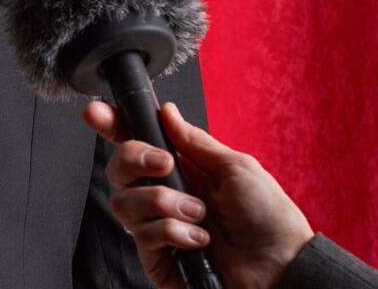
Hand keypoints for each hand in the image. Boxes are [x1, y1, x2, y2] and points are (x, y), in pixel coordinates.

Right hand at [85, 100, 313, 288]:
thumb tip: (166, 112)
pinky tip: (200, 240)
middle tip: (164, 163)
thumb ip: (195, 141)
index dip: (112, 126)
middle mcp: (163, 195)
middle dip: (134, 158)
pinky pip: (144, 235)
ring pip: (124, 201)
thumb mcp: (235, 167)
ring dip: (164, 203)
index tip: (97, 113)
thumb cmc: (268, 216)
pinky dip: (173, 232)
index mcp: (181, 169)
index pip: (136, 143)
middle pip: (117, 168)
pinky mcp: (157, 258)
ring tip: (200, 215)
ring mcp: (157, 227)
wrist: (280, 264)